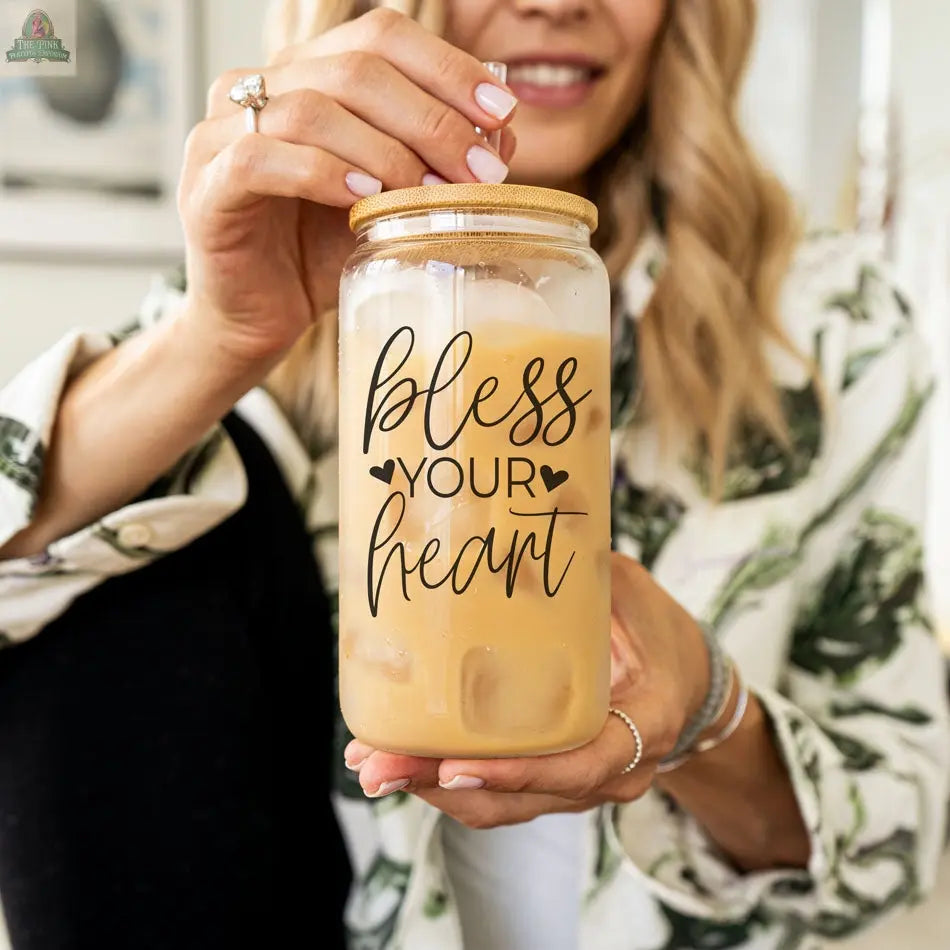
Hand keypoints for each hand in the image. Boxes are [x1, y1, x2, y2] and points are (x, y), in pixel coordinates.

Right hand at [177, 7, 517, 367]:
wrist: (257, 317)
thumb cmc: (317, 254)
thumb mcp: (388, 205)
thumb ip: (433, 166)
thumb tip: (502, 141)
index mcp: (308, 76)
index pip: (381, 38)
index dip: (447, 68)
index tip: (502, 114)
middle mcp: (261, 89)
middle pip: (355, 68)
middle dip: (431, 119)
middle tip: (478, 172)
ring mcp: (224, 131)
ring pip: (312, 108)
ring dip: (384, 150)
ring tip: (427, 190)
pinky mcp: (206, 183)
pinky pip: (261, 157)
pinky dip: (321, 173)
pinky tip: (363, 199)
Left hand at [344, 553, 708, 827]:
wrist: (688, 684)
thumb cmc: (660, 632)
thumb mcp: (632, 594)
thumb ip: (580, 576)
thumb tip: (511, 539)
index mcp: (641, 725)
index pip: (579, 765)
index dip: (518, 771)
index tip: (455, 766)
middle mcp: (612, 772)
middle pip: (520, 797)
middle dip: (442, 785)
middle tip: (377, 767)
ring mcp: (581, 785)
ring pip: (502, 805)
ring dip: (432, 788)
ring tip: (371, 764)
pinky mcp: (555, 781)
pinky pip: (501, 794)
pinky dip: (450, 780)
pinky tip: (405, 757)